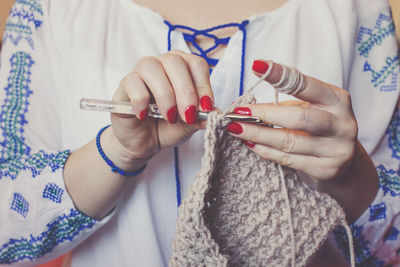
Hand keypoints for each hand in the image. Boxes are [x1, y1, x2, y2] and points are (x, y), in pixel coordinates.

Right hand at [110, 50, 213, 163]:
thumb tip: (218, 114)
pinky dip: (141, 100)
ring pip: (153, 68)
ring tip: (169, 117)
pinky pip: (133, 82)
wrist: (143, 142)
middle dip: (186, 91)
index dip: (203, 85)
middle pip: (176, 62)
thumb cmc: (167, 127)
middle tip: (188, 115)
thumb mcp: (189, 125)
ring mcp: (141, 72)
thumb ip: (202, 117)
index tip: (206, 107)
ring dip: (165, 94)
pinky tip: (145, 115)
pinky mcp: (125, 84)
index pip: (196, 64)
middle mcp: (162, 64)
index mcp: (183, 68)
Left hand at [227, 60, 358, 181]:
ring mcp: (336, 149)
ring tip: (236, 129)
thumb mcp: (307, 109)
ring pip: (289, 141)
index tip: (257, 66)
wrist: (343, 162)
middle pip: (298, 118)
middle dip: (264, 114)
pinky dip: (265, 151)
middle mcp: (342, 123)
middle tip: (239, 112)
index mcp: (337, 100)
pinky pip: (288, 159)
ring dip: (258, 134)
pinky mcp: (326, 169)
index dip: (280, 75)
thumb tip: (247, 107)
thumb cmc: (319, 129)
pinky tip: (251, 144)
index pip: (305, 84)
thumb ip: (283, 104)